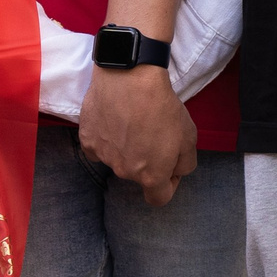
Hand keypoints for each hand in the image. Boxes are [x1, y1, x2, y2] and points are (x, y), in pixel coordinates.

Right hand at [78, 65, 199, 204]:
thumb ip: (185, 163)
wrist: (129, 78)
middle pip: (138, 175)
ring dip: (126, 147)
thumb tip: (175, 171)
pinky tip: (112, 120)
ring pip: (118, 159)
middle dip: (147, 160)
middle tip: (152, 133)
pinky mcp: (87, 139)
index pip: (158, 198)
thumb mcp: (189, 136)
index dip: (169, 184)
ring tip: (132, 121)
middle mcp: (125, 172)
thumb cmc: (162, 106)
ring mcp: (103, 157)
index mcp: (151, 176)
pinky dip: (106, 138)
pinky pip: (98, 146)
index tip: (170, 166)